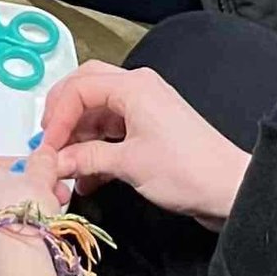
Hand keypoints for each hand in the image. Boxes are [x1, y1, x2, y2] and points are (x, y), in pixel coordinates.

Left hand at [0, 143, 71, 269]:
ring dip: (13, 225)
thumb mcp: (41, 176)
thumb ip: (42, 161)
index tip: (46, 179)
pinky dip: (6, 251)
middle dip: (23, 199)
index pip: (0, 168)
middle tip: (49, 203)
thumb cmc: (20, 219)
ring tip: (41, 230)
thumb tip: (45, 156)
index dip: (30, 173)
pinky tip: (25, 252)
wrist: (15, 266)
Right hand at [37, 62, 248, 227]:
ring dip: (79, 138)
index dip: (57, 117)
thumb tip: (55, 162)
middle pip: (86, 88)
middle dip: (64, 116)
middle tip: (50, 143)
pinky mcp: (150, 129)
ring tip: (66, 168)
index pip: (78, 88)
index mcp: (134, 86)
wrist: (229, 189)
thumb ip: (86, 159)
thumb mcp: (128, 164)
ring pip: (97, 112)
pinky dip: (96, 150)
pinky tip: (86, 178)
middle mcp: (138, 89)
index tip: (47, 147)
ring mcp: (145, 108)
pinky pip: (112, 131)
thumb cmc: (188, 170)